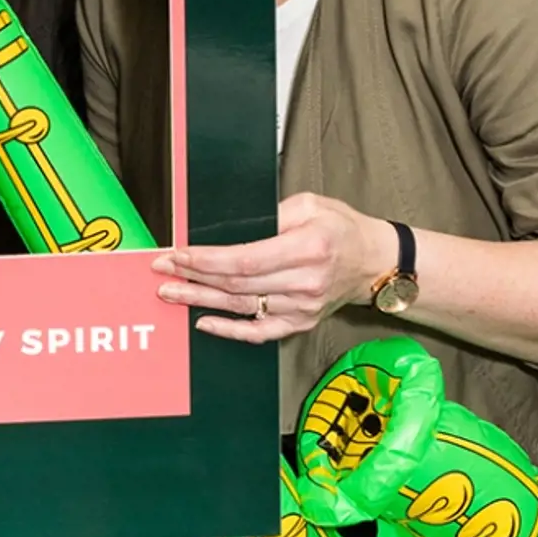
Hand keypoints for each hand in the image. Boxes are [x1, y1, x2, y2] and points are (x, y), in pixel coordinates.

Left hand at [152, 193, 395, 342]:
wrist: (375, 263)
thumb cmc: (342, 228)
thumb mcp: (311, 205)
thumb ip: (273, 215)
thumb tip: (232, 227)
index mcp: (308, 248)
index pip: (245, 259)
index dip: (207, 260)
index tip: (178, 254)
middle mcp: (305, 282)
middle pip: (237, 284)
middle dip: (194, 277)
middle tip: (162, 270)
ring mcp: (303, 307)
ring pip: (242, 306)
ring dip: (202, 300)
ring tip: (171, 293)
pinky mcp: (300, 322)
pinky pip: (260, 331)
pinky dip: (230, 331)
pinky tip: (204, 323)